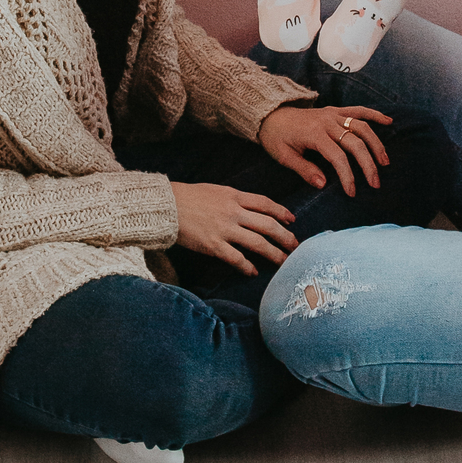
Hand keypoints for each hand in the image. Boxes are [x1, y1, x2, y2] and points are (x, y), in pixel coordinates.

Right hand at [170, 182, 297, 278]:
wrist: (165, 206)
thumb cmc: (186, 197)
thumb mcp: (214, 190)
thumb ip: (232, 199)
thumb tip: (246, 208)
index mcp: (234, 196)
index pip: (265, 204)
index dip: (281, 212)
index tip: (291, 220)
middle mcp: (233, 212)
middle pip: (268, 225)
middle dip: (285, 236)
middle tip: (296, 246)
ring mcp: (224, 229)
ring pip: (258, 243)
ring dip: (274, 253)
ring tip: (284, 262)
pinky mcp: (213, 245)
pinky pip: (236, 258)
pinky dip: (247, 266)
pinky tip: (253, 272)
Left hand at [258, 103, 392, 197]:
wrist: (270, 114)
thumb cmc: (276, 138)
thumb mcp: (284, 156)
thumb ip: (304, 170)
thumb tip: (323, 184)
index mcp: (314, 134)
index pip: (338, 156)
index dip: (347, 175)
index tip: (352, 192)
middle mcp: (327, 122)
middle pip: (355, 142)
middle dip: (368, 164)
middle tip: (375, 183)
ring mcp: (333, 114)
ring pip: (361, 126)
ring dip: (376, 144)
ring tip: (384, 162)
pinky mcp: (335, 110)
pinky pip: (358, 109)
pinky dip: (374, 114)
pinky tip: (388, 121)